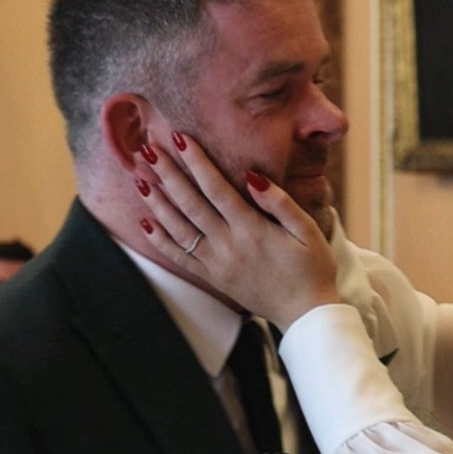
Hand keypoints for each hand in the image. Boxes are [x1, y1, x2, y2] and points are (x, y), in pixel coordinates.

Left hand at [137, 133, 340, 330]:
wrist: (305, 314)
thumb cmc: (313, 270)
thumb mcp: (308, 232)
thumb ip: (281, 203)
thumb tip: (253, 177)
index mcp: (252, 230)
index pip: (217, 188)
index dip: (197, 162)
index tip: (180, 139)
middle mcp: (229, 245)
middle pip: (190, 203)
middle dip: (168, 174)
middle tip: (149, 149)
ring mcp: (217, 264)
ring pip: (179, 228)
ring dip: (157, 202)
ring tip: (139, 178)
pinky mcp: (213, 278)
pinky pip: (180, 258)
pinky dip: (160, 241)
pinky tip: (146, 223)